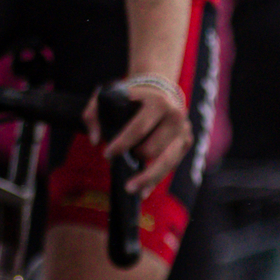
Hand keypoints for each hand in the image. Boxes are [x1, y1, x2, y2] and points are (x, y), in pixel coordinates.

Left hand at [90, 77, 191, 195]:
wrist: (160, 89)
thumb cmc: (131, 96)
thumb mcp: (108, 95)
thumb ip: (93, 114)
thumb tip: (96, 141)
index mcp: (158, 102)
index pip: (138, 129)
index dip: (122, 144)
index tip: (107, 155)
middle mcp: (175, 116)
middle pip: (152, 149)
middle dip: (133, 157)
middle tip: (118, 160)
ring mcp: (184, 131)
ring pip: (166, 163)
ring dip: (146, 177)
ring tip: (130, 189)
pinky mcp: (186, 142)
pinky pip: (171, 166)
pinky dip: (156, 180)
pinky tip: (143, 190)